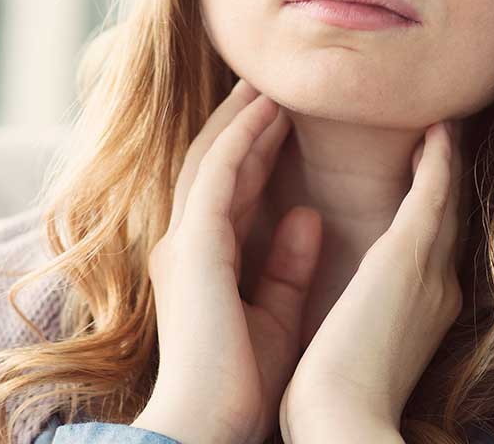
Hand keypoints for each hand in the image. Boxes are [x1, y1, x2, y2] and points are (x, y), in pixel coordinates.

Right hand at [135, 78, 322, 443]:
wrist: (211, 427)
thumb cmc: (243, 384)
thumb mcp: (277, 313)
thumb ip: (288, 265)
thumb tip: (307, 217)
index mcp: (206, 261)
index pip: (233, 188)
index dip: (255, 149)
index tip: (281, 119)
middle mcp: (189, 242)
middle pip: (217, 163)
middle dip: (242, 122)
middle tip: (269, 86)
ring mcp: (186, 240)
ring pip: (214, 158)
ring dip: (241, 118)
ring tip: (268, 84)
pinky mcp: (194, 244)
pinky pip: (219, 174)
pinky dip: (242, 138)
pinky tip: (265, 111)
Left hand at [278, 119, 465, 440]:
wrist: (343, 426)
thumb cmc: (335, 399)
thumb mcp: (356, 349)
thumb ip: (364, 315)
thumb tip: (353, 297)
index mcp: (422, 309)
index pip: (432, 248)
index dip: (435, 211)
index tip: (428, 182)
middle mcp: (438, 284)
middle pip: (449, 218)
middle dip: (449, 179)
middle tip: (446, 139)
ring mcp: (429, 268)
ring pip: (446, 198)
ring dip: (446, 158)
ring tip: (443, 125)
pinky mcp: (408, 254)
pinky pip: (432, 191)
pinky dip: (439, 159)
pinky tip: (437, 129)